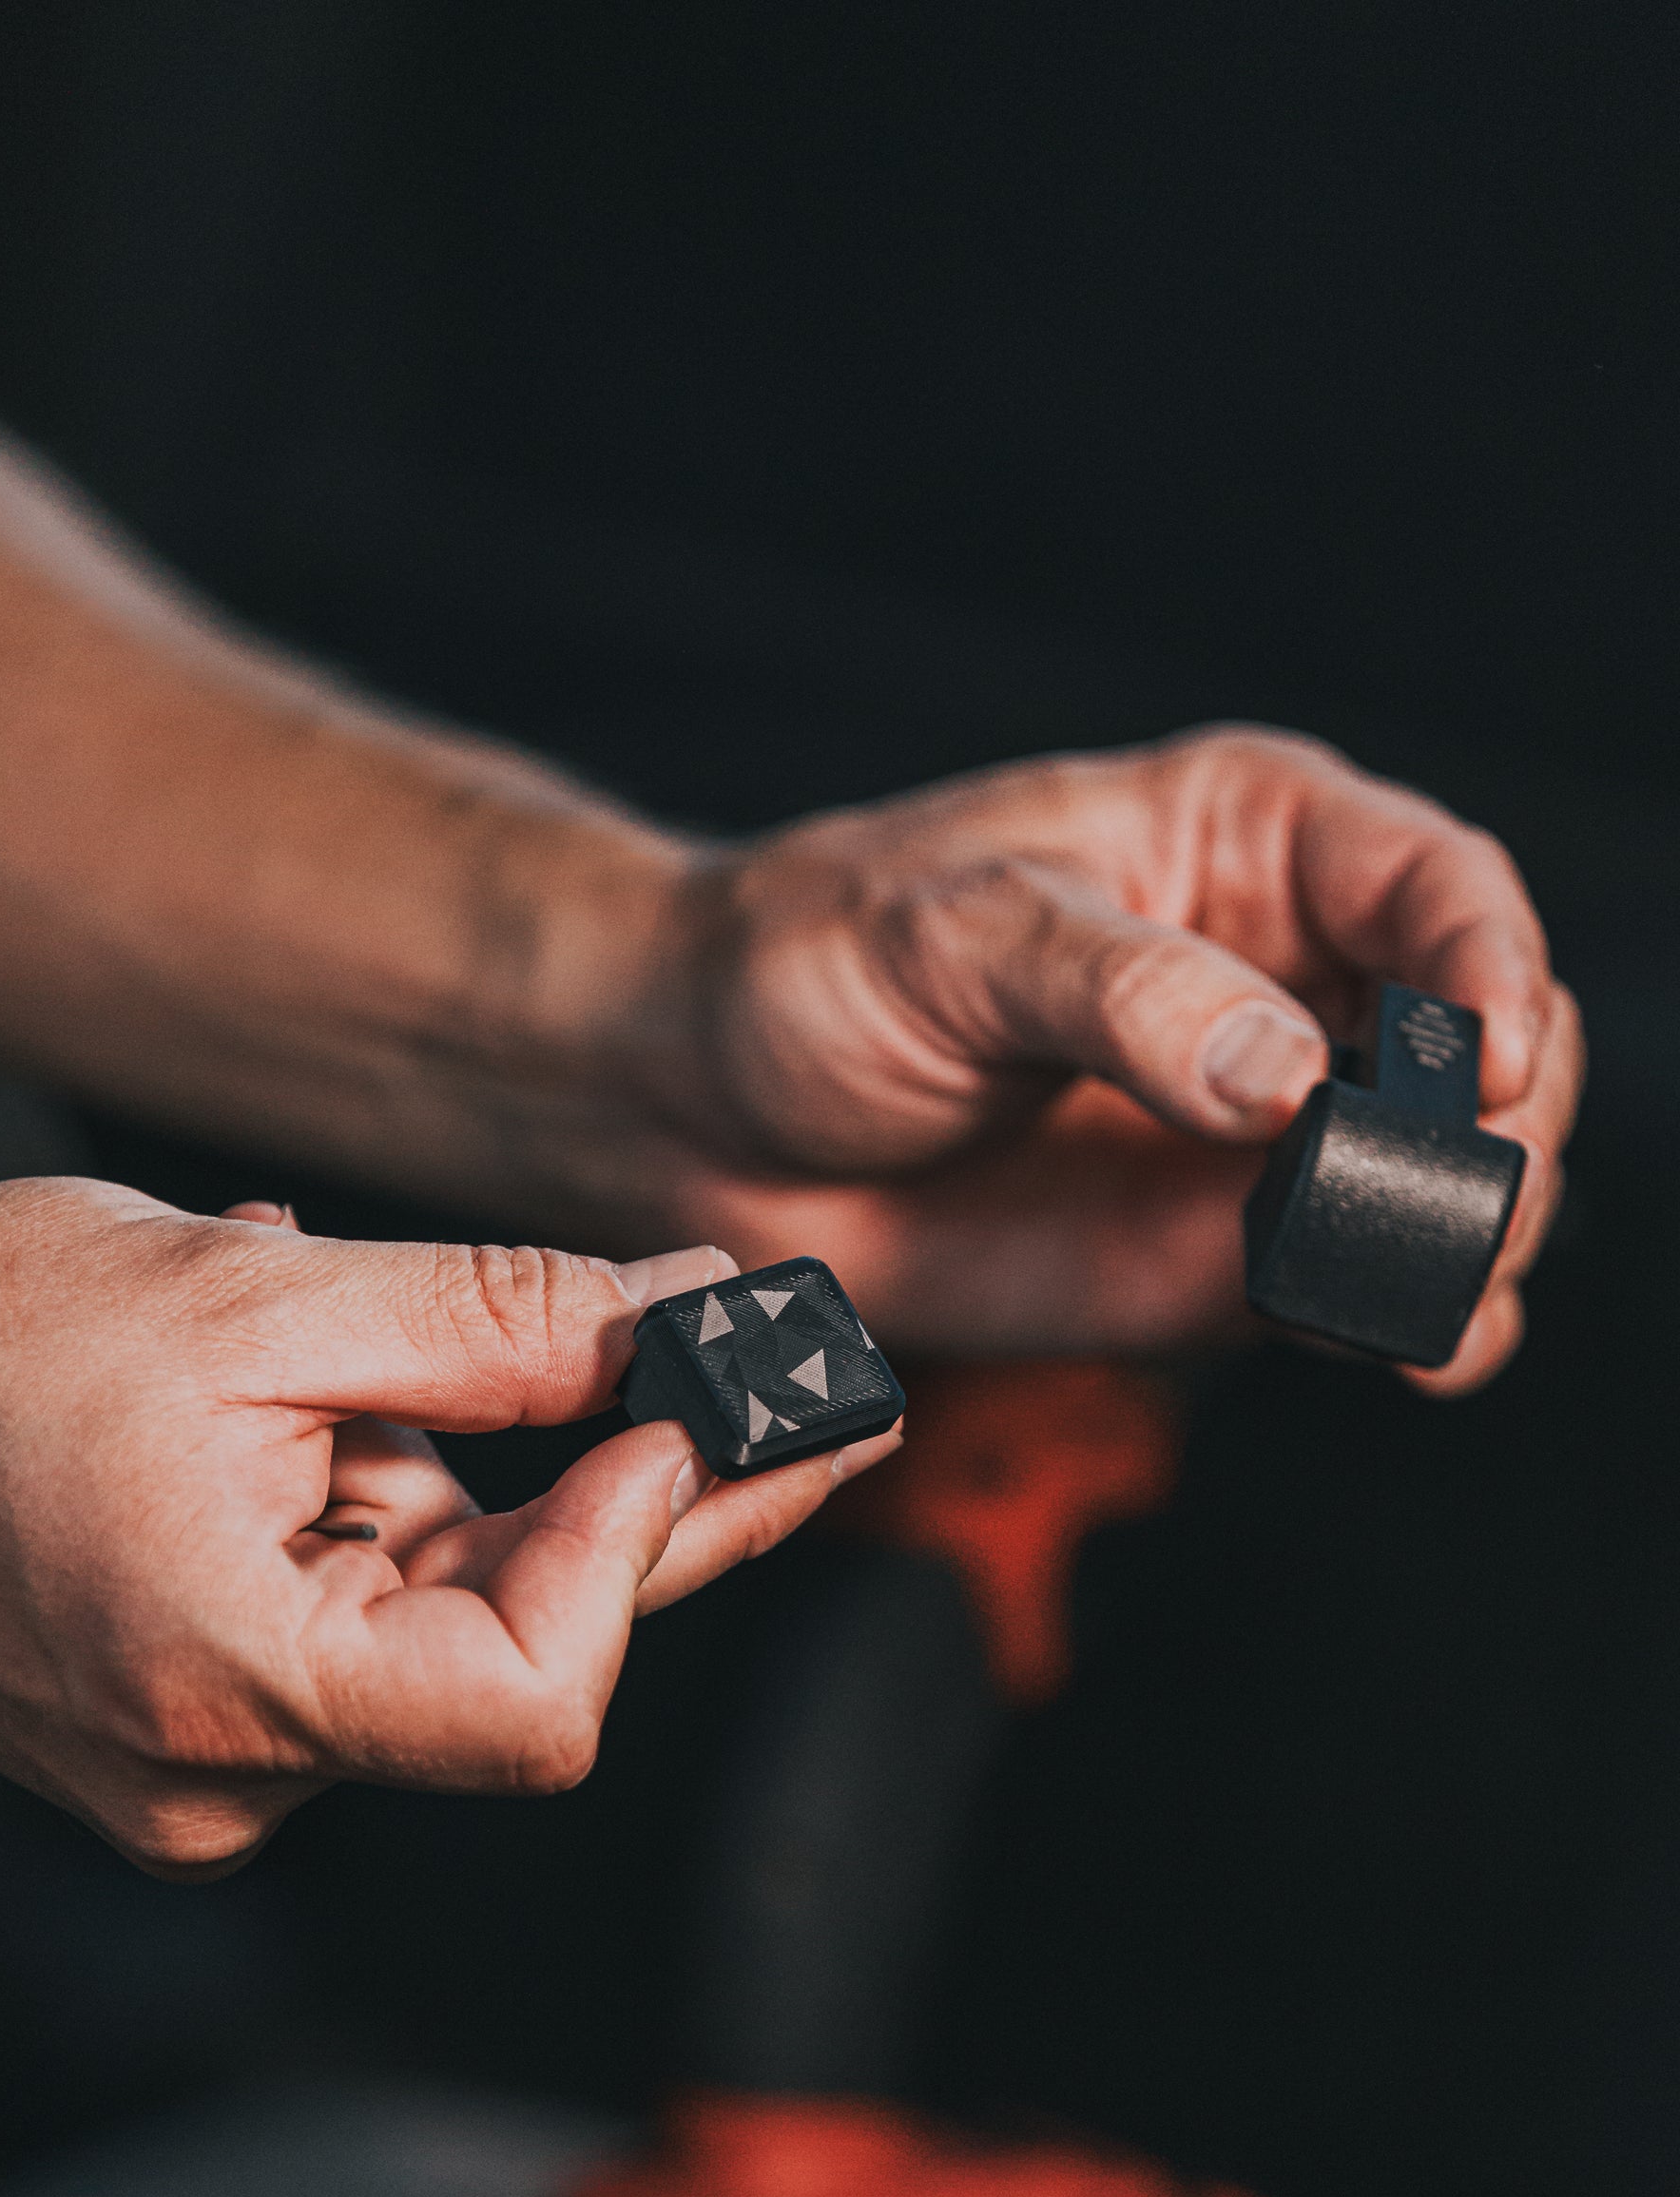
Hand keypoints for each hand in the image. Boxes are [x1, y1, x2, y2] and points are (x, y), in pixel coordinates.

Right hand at [0, 1182, 897, 1873]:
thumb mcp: (256, 1298)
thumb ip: (495, 1326)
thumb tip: (684, 1328)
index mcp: (233, 1693)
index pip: (535, 1704)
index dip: (638, 1556)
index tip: (679, 1414)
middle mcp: (232, 1781)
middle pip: (519, 1661)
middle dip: (632, 1498)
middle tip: (762, 1379)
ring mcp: (214, 1771)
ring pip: (448, 1627)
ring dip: (472, 1479)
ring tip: (354, 1350)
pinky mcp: (204, 1730)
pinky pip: (366, 1622)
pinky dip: (391, 1505)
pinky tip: (320, 1405)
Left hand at [663, 726, 1582, 1391]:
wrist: (695, 1113)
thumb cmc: (806, 966)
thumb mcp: (950, 934)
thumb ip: (1123, 995)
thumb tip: (1283, 1075)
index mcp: (1247, 844)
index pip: (1437, 883)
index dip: (1491, 965)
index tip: (1487, 1059)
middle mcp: (1288, 981)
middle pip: (1486, 1040)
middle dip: (1501, 1125)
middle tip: (1445, 1199)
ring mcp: (1267, 1131)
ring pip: (1450, 1177)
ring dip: (1470, 1238)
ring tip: (1421, 1291)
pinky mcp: (1221, 1256)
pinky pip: (1360, 1293)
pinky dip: (1408, 1327)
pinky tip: (1410, 1351)